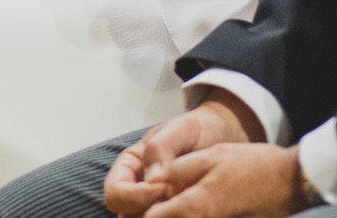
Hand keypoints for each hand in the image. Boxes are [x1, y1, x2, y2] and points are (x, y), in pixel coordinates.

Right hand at [104, 98, 257, 214]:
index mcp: (129, 166)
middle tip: (178, 197)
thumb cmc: (197, 129)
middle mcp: (137, 187)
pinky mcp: (173, 210)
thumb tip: (151, 178)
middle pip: (125, 214)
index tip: (163, 188)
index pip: (115, 193)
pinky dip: (177, 217)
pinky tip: (193, 207)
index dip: (134, 196)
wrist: (220, 136)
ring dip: (164, 216)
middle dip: (149, 210)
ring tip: (186, 201)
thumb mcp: (180, 128)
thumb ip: (161, 146)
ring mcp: (154, 202)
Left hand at [142, 144, 302, 217]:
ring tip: (170, 203)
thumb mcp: (211, 157)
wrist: (293, 183)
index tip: (138, 203)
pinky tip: (192, 206)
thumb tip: (150, 182)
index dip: (139, 211)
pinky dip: (190, 215)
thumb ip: (176, 172)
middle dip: (153, 215)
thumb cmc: (253, 167)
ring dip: (173, 214)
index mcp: (193, 207)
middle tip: (150, 205)